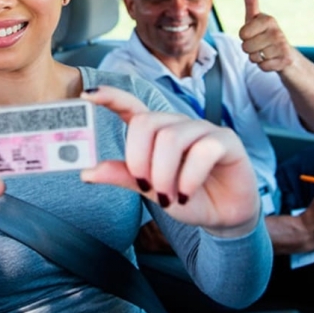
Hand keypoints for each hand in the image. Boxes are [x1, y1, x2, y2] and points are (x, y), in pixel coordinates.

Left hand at [80, 86, 259, 237]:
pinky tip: (186, 194)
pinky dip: (188, 178)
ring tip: (168, 198)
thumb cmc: (186, 198)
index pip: (130, 105)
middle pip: (147, 123)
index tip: (87, 95)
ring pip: (171, 138)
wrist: (224, 216)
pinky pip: (202, 150)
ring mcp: (203, 129)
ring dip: (163, 174)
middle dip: (139, 159)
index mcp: (155, 132)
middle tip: (145, 186)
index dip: (109, 97)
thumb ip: (123, 177)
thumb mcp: (151, 190)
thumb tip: (87, 172)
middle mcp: (177, 124)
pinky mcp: (226, 141)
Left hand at [239, 0, 294, 71]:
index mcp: (268, 20)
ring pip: (253, 57)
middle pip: (246, 46)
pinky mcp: (285, 60)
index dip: (244, 37)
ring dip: (257, 58)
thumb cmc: (266, 36)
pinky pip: (262, 67)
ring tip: (267, 53)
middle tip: (260, 46)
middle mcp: (277, 31)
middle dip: (249, 50)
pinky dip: (264, 66)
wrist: (287, 57)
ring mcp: (282, 46)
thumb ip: (252, 4)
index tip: (254, 34)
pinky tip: (272, 61)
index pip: (242, 33)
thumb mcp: (257, 20)